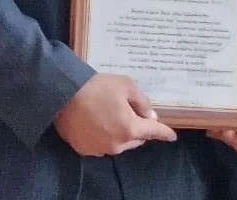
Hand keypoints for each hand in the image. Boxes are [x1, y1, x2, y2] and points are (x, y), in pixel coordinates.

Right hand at [53, 73, 176, 156]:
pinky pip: (103, 145)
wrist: (63, 94)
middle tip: (132, 111)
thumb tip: (150, 116)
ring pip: (120, 143)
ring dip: (122, 133)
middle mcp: (117, 144)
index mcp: (129, 128)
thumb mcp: (126, 86)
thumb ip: (142, 102)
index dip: (164, 133)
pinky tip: (99, 121)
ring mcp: (100, 149)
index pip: (152, 132)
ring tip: (113, 114)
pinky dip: (106, 136)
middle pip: (136, 139)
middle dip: (139, 128)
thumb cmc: (98, 87)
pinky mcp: (85, 150)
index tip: (172, 136)